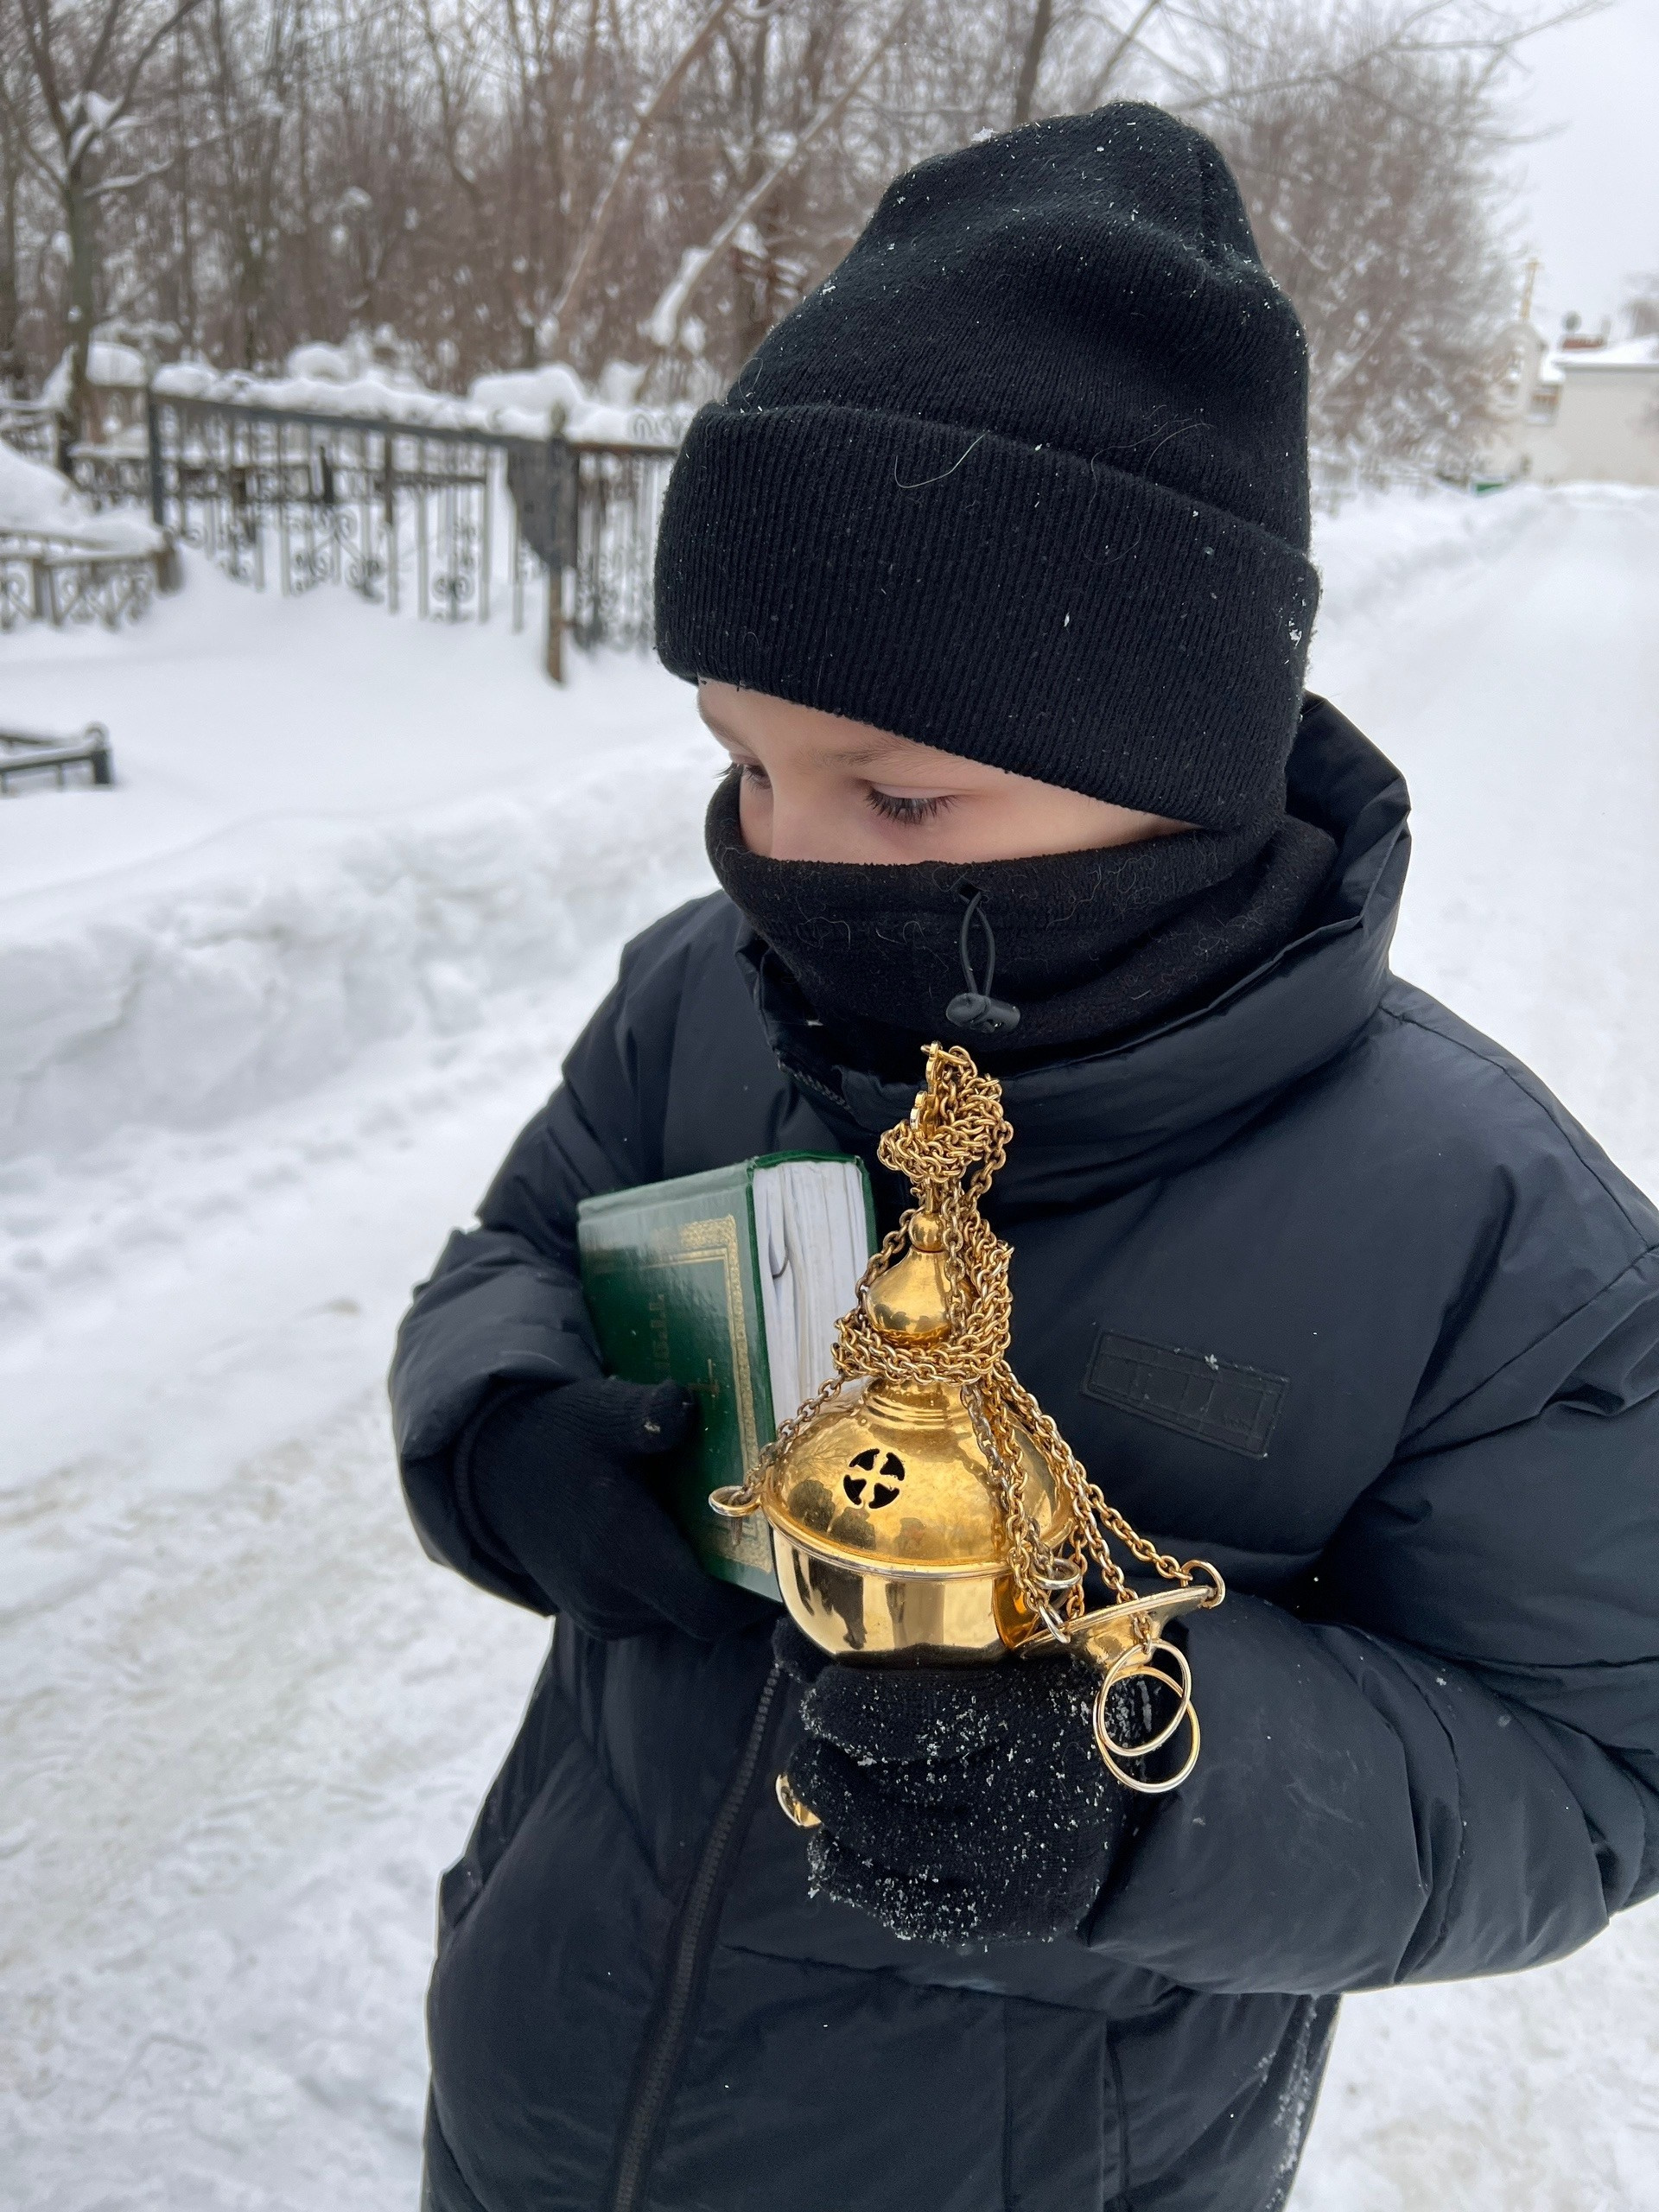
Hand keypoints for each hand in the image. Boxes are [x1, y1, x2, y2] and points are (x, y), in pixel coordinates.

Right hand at [464, 1377, 774, 1641]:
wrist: (491, 1469)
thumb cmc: (557, 1435)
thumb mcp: (602, 1411)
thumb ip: (647, 1415)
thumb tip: (683, 1405)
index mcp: (621, 1554)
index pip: (709, 1611)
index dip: (758, 1596)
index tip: (784, 1555)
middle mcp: (612, 1598)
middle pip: (702, 1611)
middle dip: (737, 1577)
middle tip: (765, 1528)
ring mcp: (601, 1614)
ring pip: (679, 1612)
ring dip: (704, 1578)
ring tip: (724, 1526)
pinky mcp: (595, 1615)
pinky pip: (654, 1610)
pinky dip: (675, 1581)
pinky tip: (681, 1535)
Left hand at [776, 1619, 1136, 1945]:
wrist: (1136, 1803)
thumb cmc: (1056, 1707)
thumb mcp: (1011, 1656)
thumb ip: (909, 1649)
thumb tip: (787, 1640)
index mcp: (1034, 1717)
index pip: (901, 1719)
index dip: (836, 1704)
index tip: (819, 1690)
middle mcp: (1026, 1800)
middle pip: (881, 1788)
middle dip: (822, 1757)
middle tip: (811, 1734)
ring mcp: (1013, 1872)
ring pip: (880, 1845)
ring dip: (826, 1809)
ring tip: (816, 1778)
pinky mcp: (1001, 1920)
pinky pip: (899, 1904)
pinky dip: (850, 1871)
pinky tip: (838, 1840)